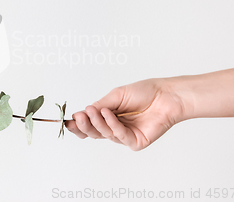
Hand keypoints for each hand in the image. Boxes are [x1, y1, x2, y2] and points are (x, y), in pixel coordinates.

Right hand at [65, 78, 184, 150]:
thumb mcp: (116, 96)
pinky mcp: (135, 142)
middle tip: (77, 118)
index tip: (68, 120)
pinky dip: (112, 124)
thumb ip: (100, 106)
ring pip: (104, 134)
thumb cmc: (144, 92)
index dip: (78, 124)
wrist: (165, 95)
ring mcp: (125, 136)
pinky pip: (119, 135)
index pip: (90, 124)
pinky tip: (108, 114)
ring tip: (92, 111)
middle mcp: (115, 127)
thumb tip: (83, 112)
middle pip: (94, 132)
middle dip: (84, 126)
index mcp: (109, 116)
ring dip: (97, 122)